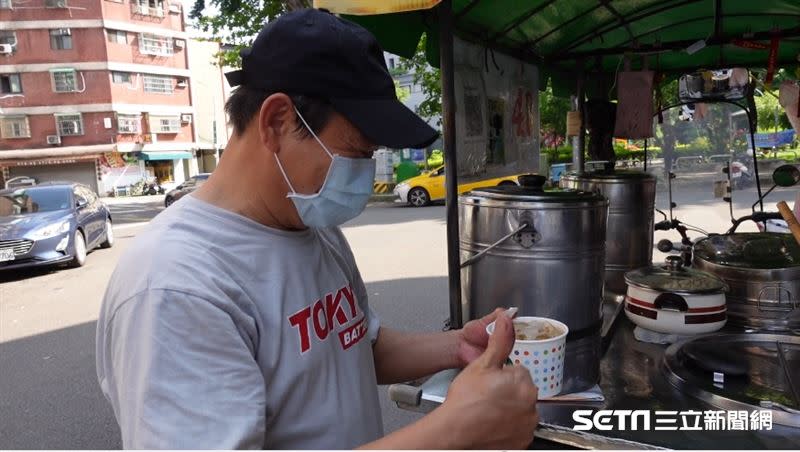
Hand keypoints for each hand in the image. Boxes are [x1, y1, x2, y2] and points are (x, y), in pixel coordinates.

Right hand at [440, 314, 538, 449]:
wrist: (454, 433)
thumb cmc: (465, 401)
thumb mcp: (481, 364)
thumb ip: (499, 340)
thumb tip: (507, 318)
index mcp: (524, 384)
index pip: (518, 372)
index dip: (501, 375)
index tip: (489, 382)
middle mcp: (531, 406)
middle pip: (521, 392)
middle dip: (507, 392)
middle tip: (485, 396)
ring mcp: (527, 427)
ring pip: (520, 411)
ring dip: (508, 410)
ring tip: (486, 411)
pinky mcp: (521, 443)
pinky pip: (517, 430)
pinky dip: (507, 428)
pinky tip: (490, 425)